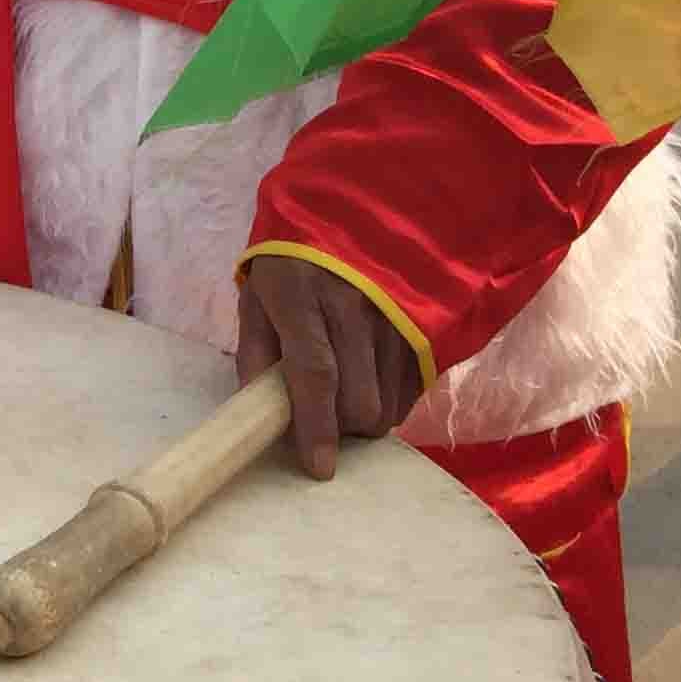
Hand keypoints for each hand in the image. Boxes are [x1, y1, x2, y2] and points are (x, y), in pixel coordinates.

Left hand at [237, 255, 425, 480]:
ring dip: (365, 419)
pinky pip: (412, 391)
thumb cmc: (290, 263)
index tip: (317, 468)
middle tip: (322, 418)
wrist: (351, 213)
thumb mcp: (257, 296)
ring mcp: (395, 316)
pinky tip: (371, 384)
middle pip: (359, 400)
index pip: (314, 372)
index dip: (315, 426)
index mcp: (300, 295)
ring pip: (389, 403)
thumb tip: (260, 409)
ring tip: (344, 397)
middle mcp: (355, 307)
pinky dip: (391, 403)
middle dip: (340, 427)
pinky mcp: (424, 326)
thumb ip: (255, 352)